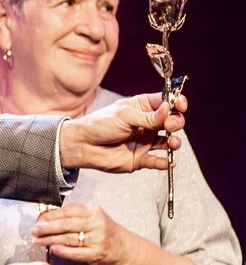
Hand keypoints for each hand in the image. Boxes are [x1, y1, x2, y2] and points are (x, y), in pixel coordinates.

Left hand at [32, 203, 126, 264]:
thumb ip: (72, 217)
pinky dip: (63, 251)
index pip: (67, 211)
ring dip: (50, 240)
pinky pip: (76, 252)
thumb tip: (45, 217)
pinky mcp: (97, 253)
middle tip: (33, 230)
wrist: (123, 248)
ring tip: (38, 241)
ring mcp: (98, 238)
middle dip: (47, 228)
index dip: (50, 215)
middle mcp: (96, 223)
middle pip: (66, 224)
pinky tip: (52, 249)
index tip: (38, 220)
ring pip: (68, 238)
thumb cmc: (102, 232)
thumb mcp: (91, 219)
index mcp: (92, 211)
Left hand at [59, 93, 185, 172]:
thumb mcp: (124, 116)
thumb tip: (169, 109)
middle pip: (172, 121)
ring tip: (172, 142)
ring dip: (175, 142)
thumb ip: (148, 116)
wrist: (82, 145)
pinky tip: (167, 162)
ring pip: (169, 141)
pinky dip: (165, 162)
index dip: (176, 102)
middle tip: (170, 125)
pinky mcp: (141, 158)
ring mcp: (146, 141)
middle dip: (176, 122)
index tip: (181, 105)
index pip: (165, 102)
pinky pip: (158, 161)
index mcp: (142, 108)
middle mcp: (147, 124)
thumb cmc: (99, 125)